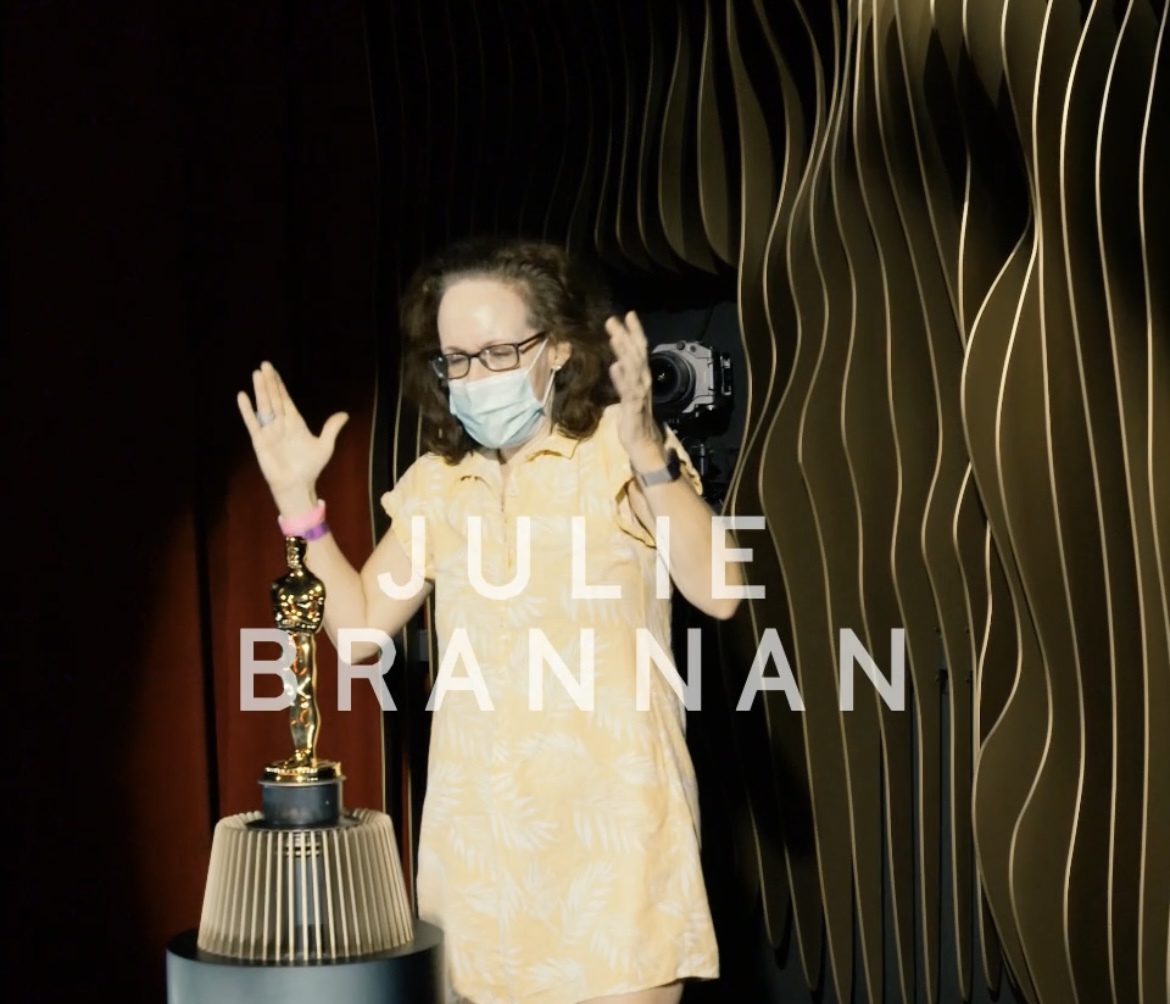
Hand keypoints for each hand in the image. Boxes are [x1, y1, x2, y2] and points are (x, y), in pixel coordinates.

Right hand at [236, 361, 348, 504]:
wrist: (298, 485)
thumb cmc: (310, 467)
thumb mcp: (325, 445)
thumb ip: (332, 428)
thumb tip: (345, 414)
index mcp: (295, 422)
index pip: (285, 399)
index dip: (280, 385)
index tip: (273, 371)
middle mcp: (281, 424)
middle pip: (274, 398)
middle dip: (269, 382)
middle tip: (264, 365)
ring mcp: (270, 431)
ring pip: (264, 406)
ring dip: (260, 391)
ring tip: (256, 374)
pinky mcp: (260, 441)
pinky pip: (252, 423)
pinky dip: (247, 410)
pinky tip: (242, 396)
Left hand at [607, 311, 665, 468]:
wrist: (644, 444)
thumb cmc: (634, 420)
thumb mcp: (628, 394)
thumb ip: (623, 379)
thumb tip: (616, 363)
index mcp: (641, 378)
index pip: (640, 350)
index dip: (634, 332)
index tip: (628, 315)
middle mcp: (643, 382)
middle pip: (636, 354)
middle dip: (625, 336)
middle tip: (613, 319)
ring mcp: (639, 394)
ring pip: (633, 368)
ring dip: (624, 351)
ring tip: (614, 336)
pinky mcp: (633, 407)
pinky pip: (628, 391)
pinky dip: (622, 378)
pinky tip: (615, 366)